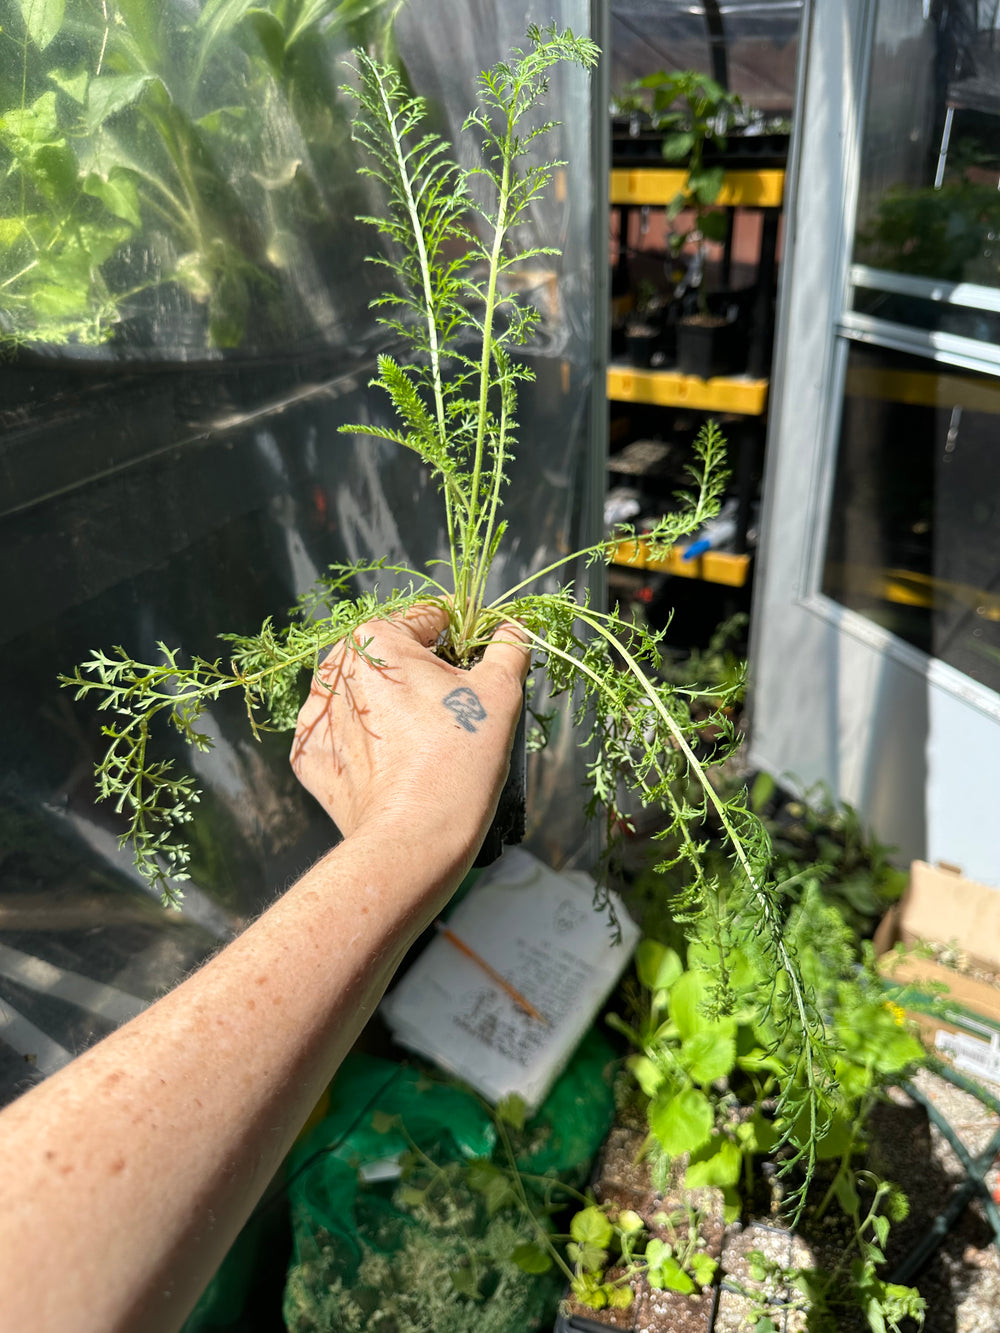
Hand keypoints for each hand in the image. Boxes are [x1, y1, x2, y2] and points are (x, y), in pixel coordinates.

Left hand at [290, 604, 529, 863]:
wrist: (414, 840)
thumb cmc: (459, 760)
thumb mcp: (500, 692)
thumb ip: (508, 647)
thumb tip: (512, 629)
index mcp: (375, 638)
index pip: (431, 617)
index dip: (466, 636)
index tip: (483, 663)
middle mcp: (334, 668)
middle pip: (394, 656)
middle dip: (427, 673)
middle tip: (458, 709)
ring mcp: (314, 715)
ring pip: (369, 694)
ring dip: (396, 705)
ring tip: (428, 740)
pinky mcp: (308, 756)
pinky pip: (346, 734)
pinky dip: (371, 742)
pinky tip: (397, 763)